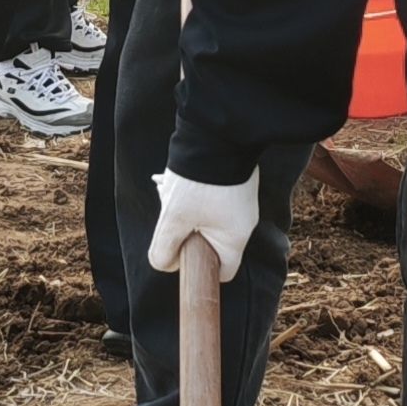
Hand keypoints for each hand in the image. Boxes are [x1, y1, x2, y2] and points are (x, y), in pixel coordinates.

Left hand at [148, 168, 260, 283]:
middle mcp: (244, 222)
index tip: (181, 251)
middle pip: (209, 242)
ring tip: (169, 190)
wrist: (218, 133)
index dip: (200, 269)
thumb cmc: (199, 181)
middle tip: (171, 212)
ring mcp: (240, 202)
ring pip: (205, 218)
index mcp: (236, 237)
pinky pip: (209, 200)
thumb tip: (163, 264)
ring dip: (184, 209)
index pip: (224, 272)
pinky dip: (192, 194)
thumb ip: (165, 246)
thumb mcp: (175, 217)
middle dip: (184, 231)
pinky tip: (176, 180)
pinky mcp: (233, 185)